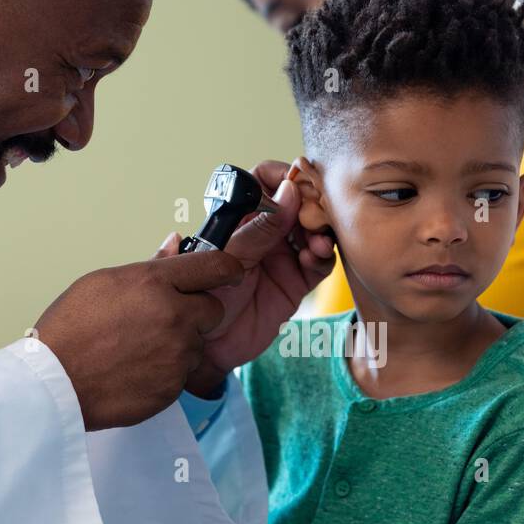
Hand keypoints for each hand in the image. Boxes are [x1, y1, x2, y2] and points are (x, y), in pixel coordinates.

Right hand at [35, 250, 244, 429]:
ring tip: (140, 349)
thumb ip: (150, 267)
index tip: (231, 271)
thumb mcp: (103, 283)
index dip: (228, 268)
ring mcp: (177, 353)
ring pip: (197, 344)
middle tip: (165, 320)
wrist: (56, 384)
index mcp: (154, 283)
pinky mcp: (175, 385)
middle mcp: (173, 316)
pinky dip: (167, 371)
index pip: (215, 266)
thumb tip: (176, 245)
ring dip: (180, 345)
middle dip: (196, 313)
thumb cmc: (70, 332)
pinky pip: (184, 373)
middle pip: (213, 309)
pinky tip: (137, 369)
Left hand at [156, 160, 336, 391]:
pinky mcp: (296, 282)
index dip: (283, 176)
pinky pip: (318, 263)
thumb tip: (289, 192)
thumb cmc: (202, 300)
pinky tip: (314, 256)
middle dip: (311, 205)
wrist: (206, 347)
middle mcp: (264, 234)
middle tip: (315, 213)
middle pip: (298, 204)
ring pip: (312, 231)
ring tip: (316, 241)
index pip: (265, 182)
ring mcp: (282, 257)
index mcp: (241, 219)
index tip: (299, 181)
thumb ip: (260, 229)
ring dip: (320, 231)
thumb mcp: (228, 259)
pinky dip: (321, 256)